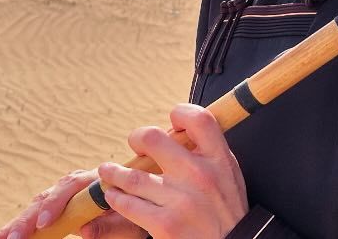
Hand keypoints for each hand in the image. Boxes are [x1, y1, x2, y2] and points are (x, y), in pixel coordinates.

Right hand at [0, 168, 144, 238]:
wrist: (136, 201)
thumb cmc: (134, 212)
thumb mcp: (129, 222)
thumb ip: (109, 225)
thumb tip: (84, 231)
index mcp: (94, 181)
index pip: (70, 188)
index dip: (55, 204)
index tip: (45, 223)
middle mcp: (74, 183)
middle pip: (46, 197)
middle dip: (28, 219)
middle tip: (13, 238)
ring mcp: (62, 193)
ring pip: (35, 205)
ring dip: (16, 223)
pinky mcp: (54, 204)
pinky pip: (34, 214)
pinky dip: (17, 225)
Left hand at [98, 103, 247, 238]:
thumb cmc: (227, 210)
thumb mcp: (229, 174)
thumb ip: (209, 151)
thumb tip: (181, 130)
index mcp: (219, 159)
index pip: (198, 119)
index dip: (180, 113)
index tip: (171, 122)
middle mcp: (199, 175)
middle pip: (154, 139)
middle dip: (137, 138)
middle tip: (135, 145)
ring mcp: (180, 199)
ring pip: (132, 175)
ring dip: (114, 173)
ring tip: (108, 171)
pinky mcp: (164, 224)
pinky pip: (128, 204)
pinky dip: (116, 198)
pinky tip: (114, 195)